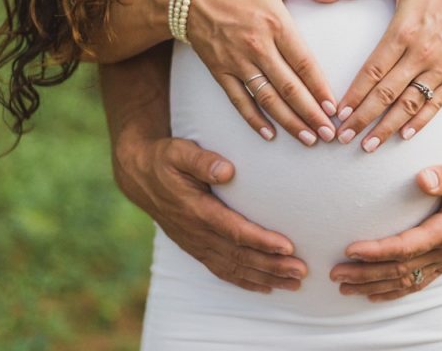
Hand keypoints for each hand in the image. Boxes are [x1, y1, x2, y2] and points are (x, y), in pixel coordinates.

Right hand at [113, 135, 307, 292]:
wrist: (140, 176)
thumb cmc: (165, 160)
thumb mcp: (179, 152)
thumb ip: (202, 161)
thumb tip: (228, 170)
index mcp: (196, 210)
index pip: (234, 231)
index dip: (261, 241)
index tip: (288, 247)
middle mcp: (197, 233)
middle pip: (240, 256)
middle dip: (272, 266)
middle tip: (302, 271)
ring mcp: (196, 244)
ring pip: (234, 268)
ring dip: (265, 278)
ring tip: (294, 284)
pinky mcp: (196, 248)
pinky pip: (222, 271)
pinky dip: (245, 282)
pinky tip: (267, 288)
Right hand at [185, 0, 340, 144]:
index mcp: (276, 24)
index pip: (303, 63)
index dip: (320, 87)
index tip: (334, 107)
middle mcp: (258, 47)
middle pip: (289, 87)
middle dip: (311, 113)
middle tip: (329, 133)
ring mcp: (237, 62)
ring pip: (267, 98)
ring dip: (289, 122)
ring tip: (308, 139)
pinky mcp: (220, 71)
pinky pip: (239, 100)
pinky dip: (254, 119)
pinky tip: (269, 135)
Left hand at [329, 154, 441, 300]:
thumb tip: (422, 178)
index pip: (408, 246)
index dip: (378, 251)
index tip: (350, 249)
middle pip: (401, 270)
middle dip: (366, 274)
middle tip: (334, 274)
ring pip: (407, 281)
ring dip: (374, 286)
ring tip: (343, 288)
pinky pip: (417, 283)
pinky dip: (393, 291)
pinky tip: (372, 294)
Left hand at [333, 0, 441, 150]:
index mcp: (403, 32)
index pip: (373, 70)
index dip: (355, 94)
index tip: (339, 111)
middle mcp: (420, 54)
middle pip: (386, 93)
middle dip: (363, 118)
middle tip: (343, 136)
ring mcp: (440, 68)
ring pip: (409, 104)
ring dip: (387, 127)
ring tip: (367, 146)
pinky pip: (435, 104)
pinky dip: (419, 122)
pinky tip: (403, 135)